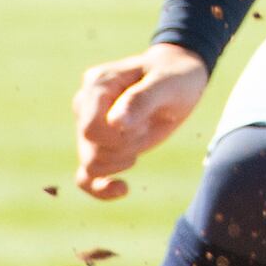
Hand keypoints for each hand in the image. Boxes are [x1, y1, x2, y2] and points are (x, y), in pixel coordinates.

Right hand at [72, 43, 209, 200]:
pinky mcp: (99, 144)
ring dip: (123, 159)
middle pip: (91, 150)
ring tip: (143, 136)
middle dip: (126, 147)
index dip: (119, 137)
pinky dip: (100, 189)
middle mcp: (85, 105)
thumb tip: (115, 123)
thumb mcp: (166, 84)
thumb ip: (140, 100)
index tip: (143, 124)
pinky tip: (123, 189)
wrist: (179, 76)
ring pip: (91, 165)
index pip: (91, 128)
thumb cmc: (174, 76)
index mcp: (97, 85)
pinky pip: (85, 178)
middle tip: (147, 127)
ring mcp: (89, 125)